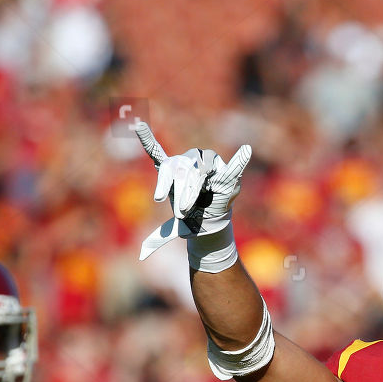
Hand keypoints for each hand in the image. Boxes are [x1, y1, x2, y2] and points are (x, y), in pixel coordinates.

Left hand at [134, 121, 251, 259]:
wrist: (210, 225)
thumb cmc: (190, 221)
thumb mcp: (173, 230)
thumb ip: (157, 240)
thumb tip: (140, 257)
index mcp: (172, 171)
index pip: (157, 151)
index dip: (148, 138)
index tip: (136, 124)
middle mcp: (189, 163)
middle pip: (181, 167)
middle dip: (179, 190)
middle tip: (180, 210)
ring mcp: (208, 167)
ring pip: (198, 171)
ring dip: (193, 189)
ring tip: (193, 205)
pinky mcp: (226, 176)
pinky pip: (232, 167)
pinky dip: (240, 160)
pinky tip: (246, 151)